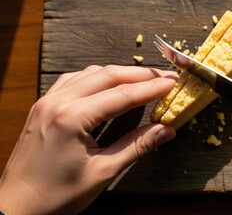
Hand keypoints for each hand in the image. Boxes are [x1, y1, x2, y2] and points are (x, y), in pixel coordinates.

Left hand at [0, 65, 177, 214]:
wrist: (16, 207)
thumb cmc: (55, 196)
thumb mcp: (103, 172)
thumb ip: (137, 146)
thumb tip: (166, 131)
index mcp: (72, 118)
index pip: (122, 94)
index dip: (152, 87)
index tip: (172, 83)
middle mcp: (57, 102)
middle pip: (108, 75)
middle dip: (140, 74)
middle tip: (164, 77)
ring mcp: (47, 101)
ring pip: (90, 73)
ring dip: (119, 73)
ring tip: (143, 80)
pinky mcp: (43, 106)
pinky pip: (74, 80)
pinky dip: (97, 78)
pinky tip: (109, 85)